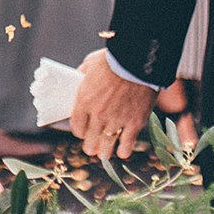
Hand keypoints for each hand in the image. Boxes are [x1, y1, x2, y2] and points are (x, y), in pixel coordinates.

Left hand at [71, 47, 158, 162]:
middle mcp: (98, 114)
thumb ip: (82, 74)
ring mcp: (117, 120)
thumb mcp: (90, 63)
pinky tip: (122, 152)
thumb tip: (78, 78)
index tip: (82, 132)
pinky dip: (123, 151)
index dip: (79, 131)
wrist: (137, 61)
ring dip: (104, 152)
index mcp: (84, 101)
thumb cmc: (112, 60)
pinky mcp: (135, 123)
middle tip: (91, 148)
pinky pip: (127, 145)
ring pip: (106, 146)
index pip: (76, 126)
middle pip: (90, 140)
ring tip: (103, 154)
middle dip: (89, 146)